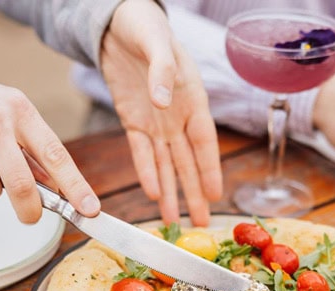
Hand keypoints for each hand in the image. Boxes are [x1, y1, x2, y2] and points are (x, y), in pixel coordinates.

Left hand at [100, 0, 221, 225]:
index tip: (216, 195)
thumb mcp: (157, 43)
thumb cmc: (146, 27)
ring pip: (165, 164)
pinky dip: (146, 172)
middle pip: (187, 162)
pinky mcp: (133, 122)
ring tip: (174, 218)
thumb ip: (163, 71)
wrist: (118, 24)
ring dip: (170, 191)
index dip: (210, 169)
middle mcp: (177, 117)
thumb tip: (165, 101)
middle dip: (194, 193)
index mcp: (192, 99)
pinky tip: (152, 193)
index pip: (204, 141)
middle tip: (200, 222)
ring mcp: (156, 122)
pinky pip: (141, 152)